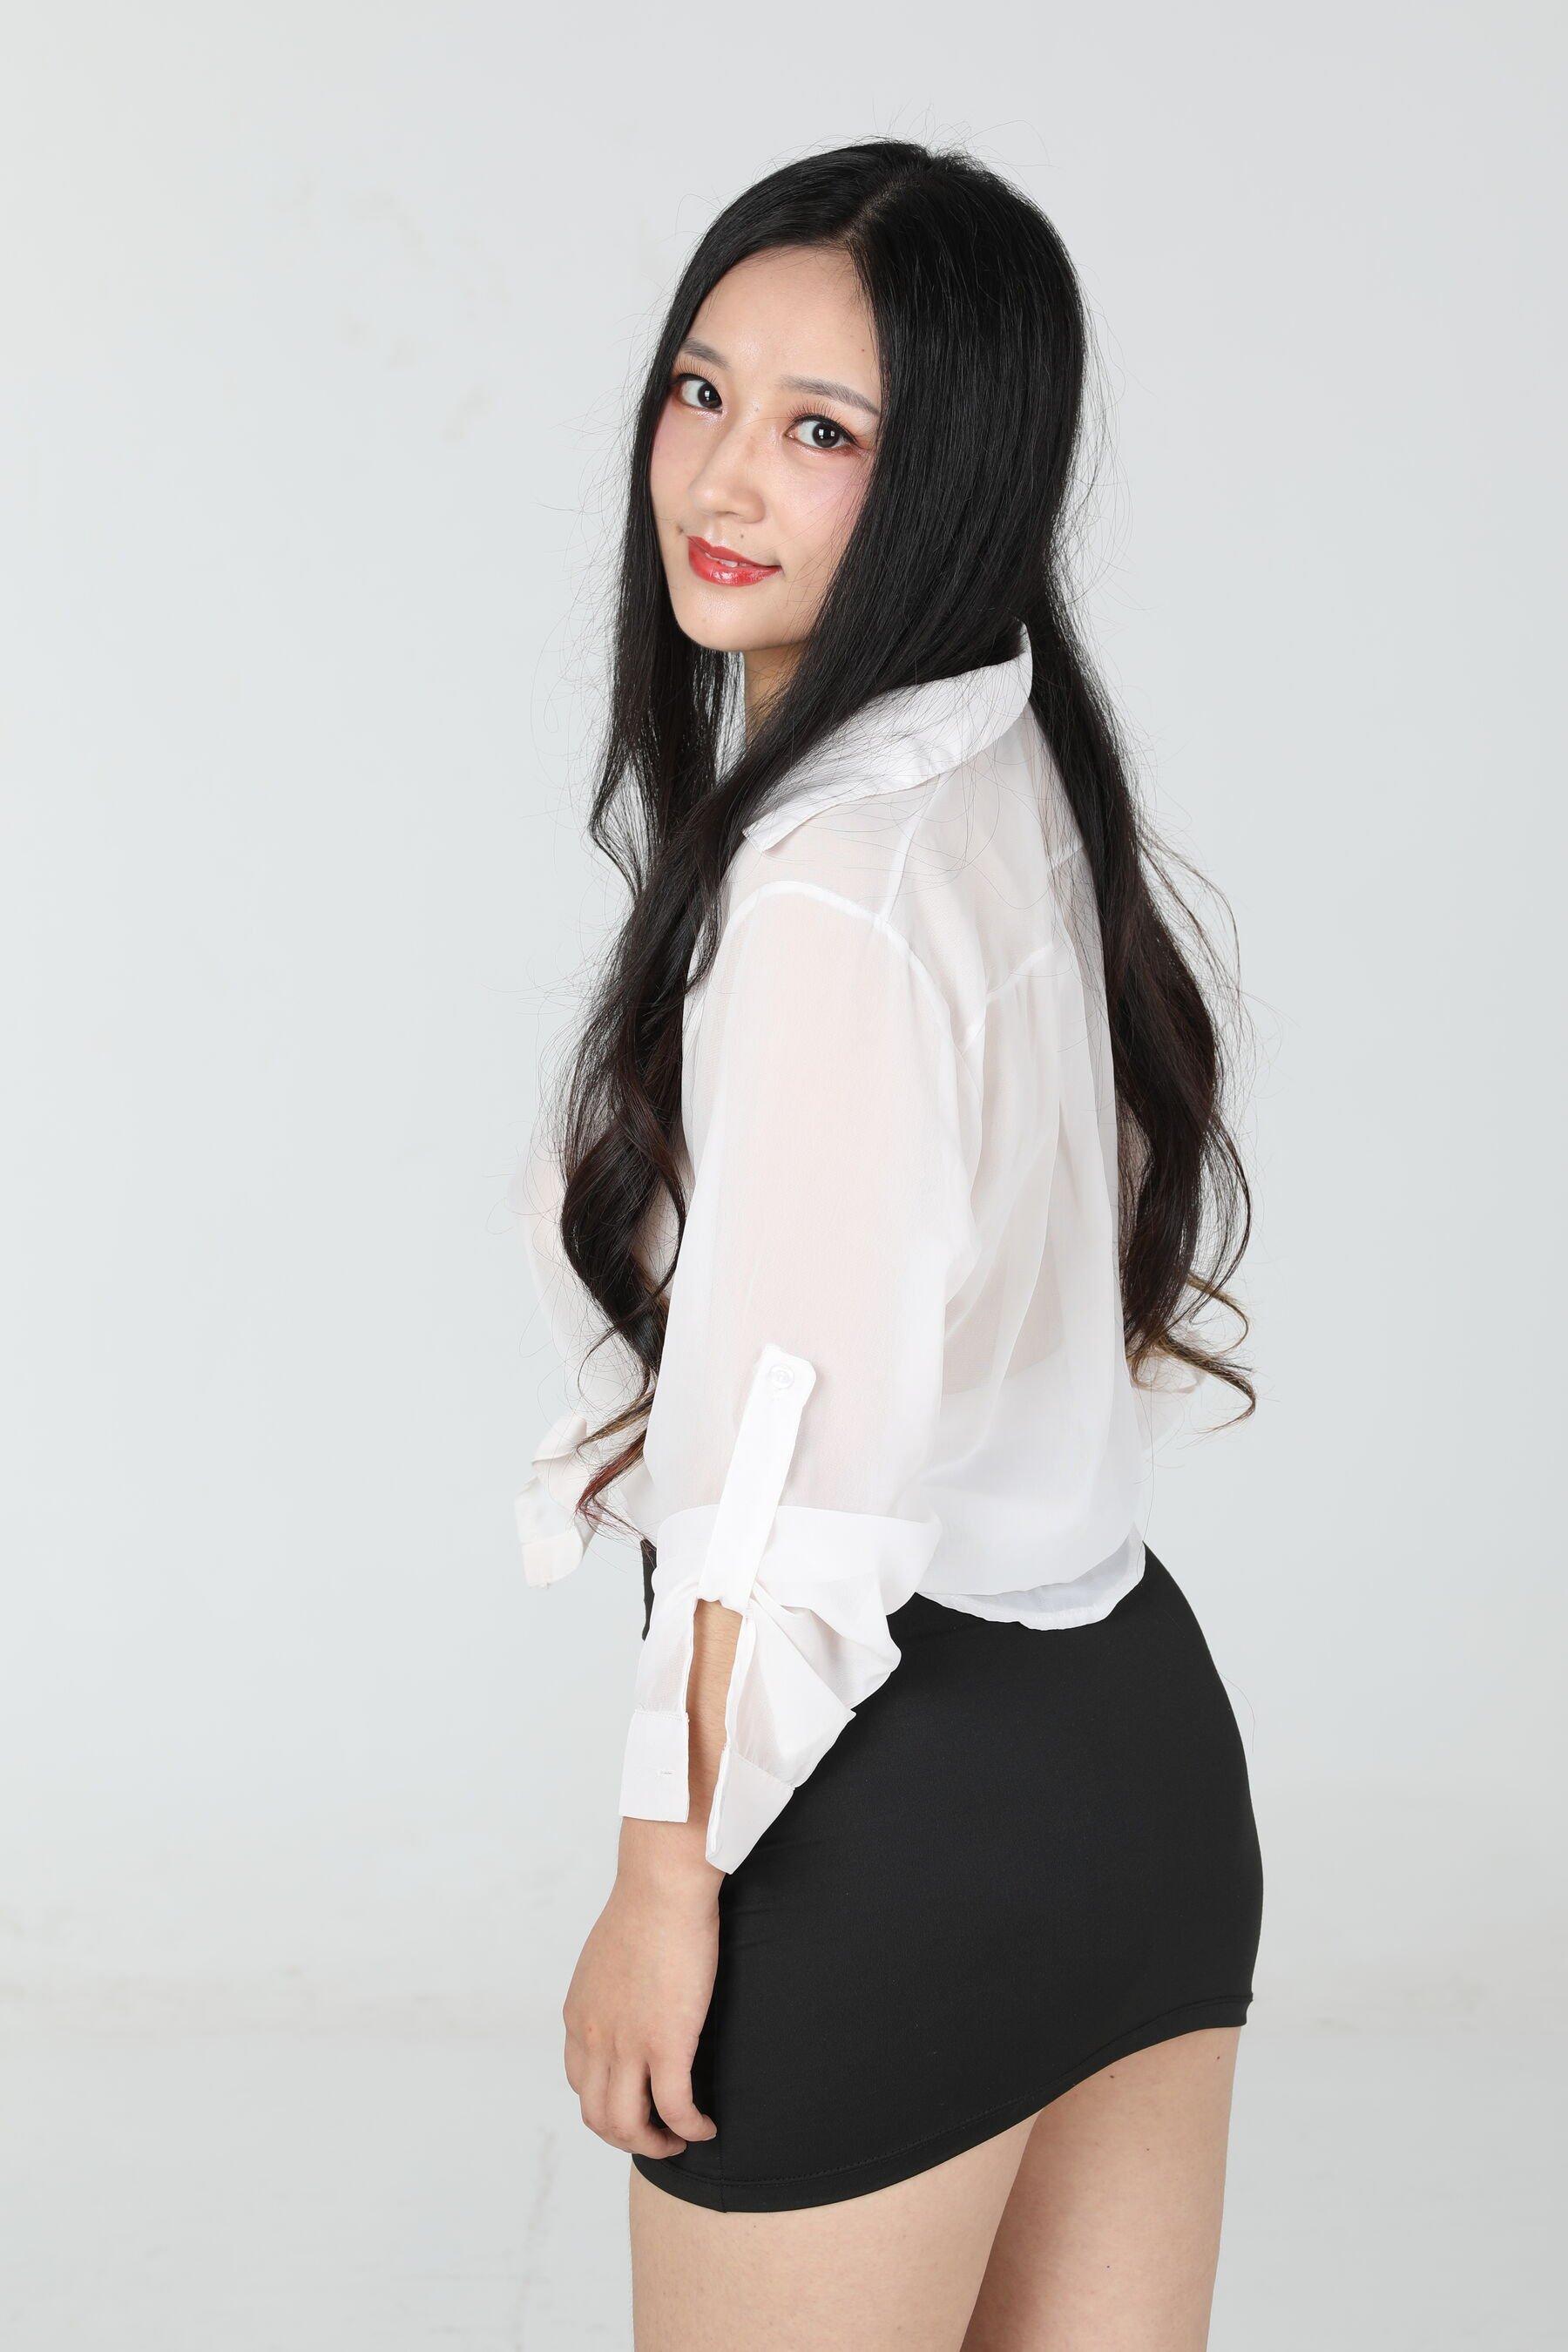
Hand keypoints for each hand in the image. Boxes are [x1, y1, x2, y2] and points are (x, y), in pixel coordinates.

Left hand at [562, 1820, 721, 2159]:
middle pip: (598, 2117)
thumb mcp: (606, 1958)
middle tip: (661, 2134)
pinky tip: (707, 2125)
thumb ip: (609, 1989)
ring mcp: (627, 2044)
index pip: (580, 2084)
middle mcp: (593, 2038)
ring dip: (656, 2143)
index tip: (639, 2102)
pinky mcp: (666, 2042)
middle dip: (630, 2137)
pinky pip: (675, 2108)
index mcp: (578, 2016)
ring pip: (628, 2126)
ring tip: (682, 2137)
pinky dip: (691, 2127)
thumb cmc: (645, 1906)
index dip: (609, 2105)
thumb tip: (630, 1999)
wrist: (662, 1885)